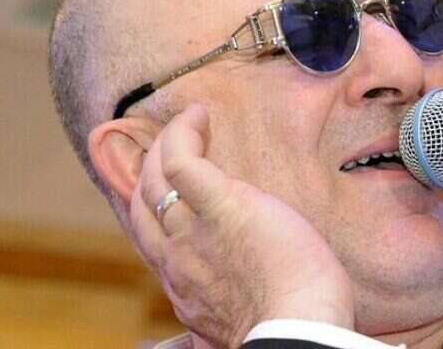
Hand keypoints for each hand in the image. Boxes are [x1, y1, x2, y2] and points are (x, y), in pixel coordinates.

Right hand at [129, 104, 353, 347]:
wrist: (300, 332)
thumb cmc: (288, 327)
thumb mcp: (235, 320)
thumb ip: (221, 304)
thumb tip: (224, 308)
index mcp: (182, 283)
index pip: (148, 234)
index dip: (151, 203)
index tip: (170, 184)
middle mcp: (176, 256)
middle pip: (141, 200)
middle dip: (149, 168)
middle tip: (173, 145)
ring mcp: (192, 230)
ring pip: (155, 177)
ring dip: (167, 143)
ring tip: (190, 124)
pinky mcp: (222, 205)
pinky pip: (181, 161)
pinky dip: (182, 132)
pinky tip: (198, 115)